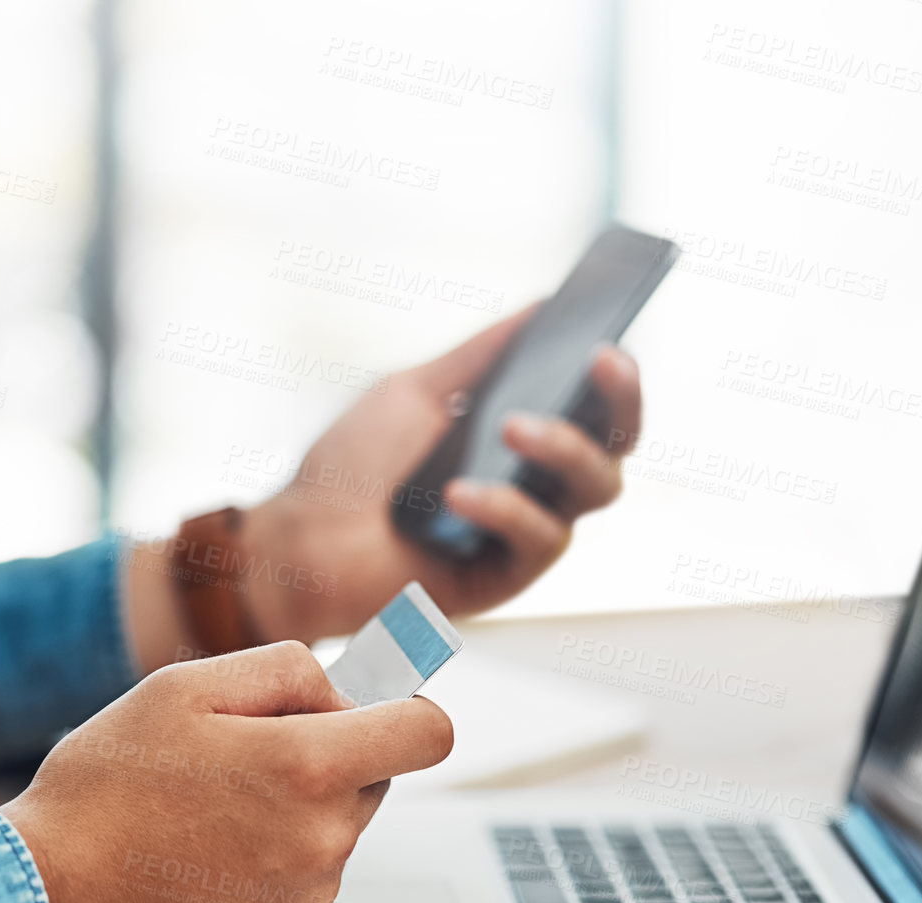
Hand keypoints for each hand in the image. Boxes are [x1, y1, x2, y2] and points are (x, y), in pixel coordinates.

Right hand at [0, 640, 451, 902]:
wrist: (48, 902)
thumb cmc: (103, 790)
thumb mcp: (182, 688)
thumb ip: (285, 669)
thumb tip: (343, 688)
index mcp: (308, 767)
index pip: (427, 733)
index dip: (401, 709)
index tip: (371, 709)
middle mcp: (323, 840)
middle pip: (373, 778)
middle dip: (325, 759)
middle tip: (241, 759)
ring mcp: (309, 898)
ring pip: (334, 831)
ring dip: (292, 815)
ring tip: (205, 816)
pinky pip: (307, 883)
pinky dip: (271, 867)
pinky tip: (204, 862)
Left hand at [236, 308, 641, 642]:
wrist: (300, 540)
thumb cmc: (353, 467)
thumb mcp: (417, 392)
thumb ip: (481, 356)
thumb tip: (545, 306)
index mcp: (522, 443)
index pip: (596, 409)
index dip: (617, 376)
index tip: (610, 335)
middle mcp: (538, 488)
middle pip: (616, 447)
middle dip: (621, 400)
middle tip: (601, 359)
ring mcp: (527, 534)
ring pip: (597, 489)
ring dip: (563, 447)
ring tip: (512, 424)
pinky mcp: (505, 577)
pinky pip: (539, 538)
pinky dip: (504, 506)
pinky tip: (458, 491)